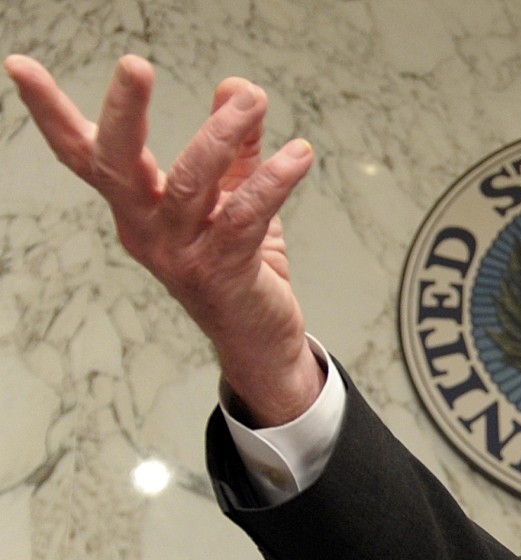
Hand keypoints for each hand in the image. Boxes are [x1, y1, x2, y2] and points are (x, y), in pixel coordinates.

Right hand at [4, 53, 324, 425]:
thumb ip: (235, 146)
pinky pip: (244, 217)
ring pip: (188, 184)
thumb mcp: (232, 197)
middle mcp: (146, 231)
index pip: (86, 155)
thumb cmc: (241, 265)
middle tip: (134, 64)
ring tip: (253, 98)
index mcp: (136, 208)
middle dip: (123, 113)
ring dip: (220, 135)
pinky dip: (273, 181)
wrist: (260, 339)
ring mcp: (179, 255)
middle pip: (118, 166)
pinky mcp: (221, 273)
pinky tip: (298, 155)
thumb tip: (239, 88)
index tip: (21, 66)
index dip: (52, 112)